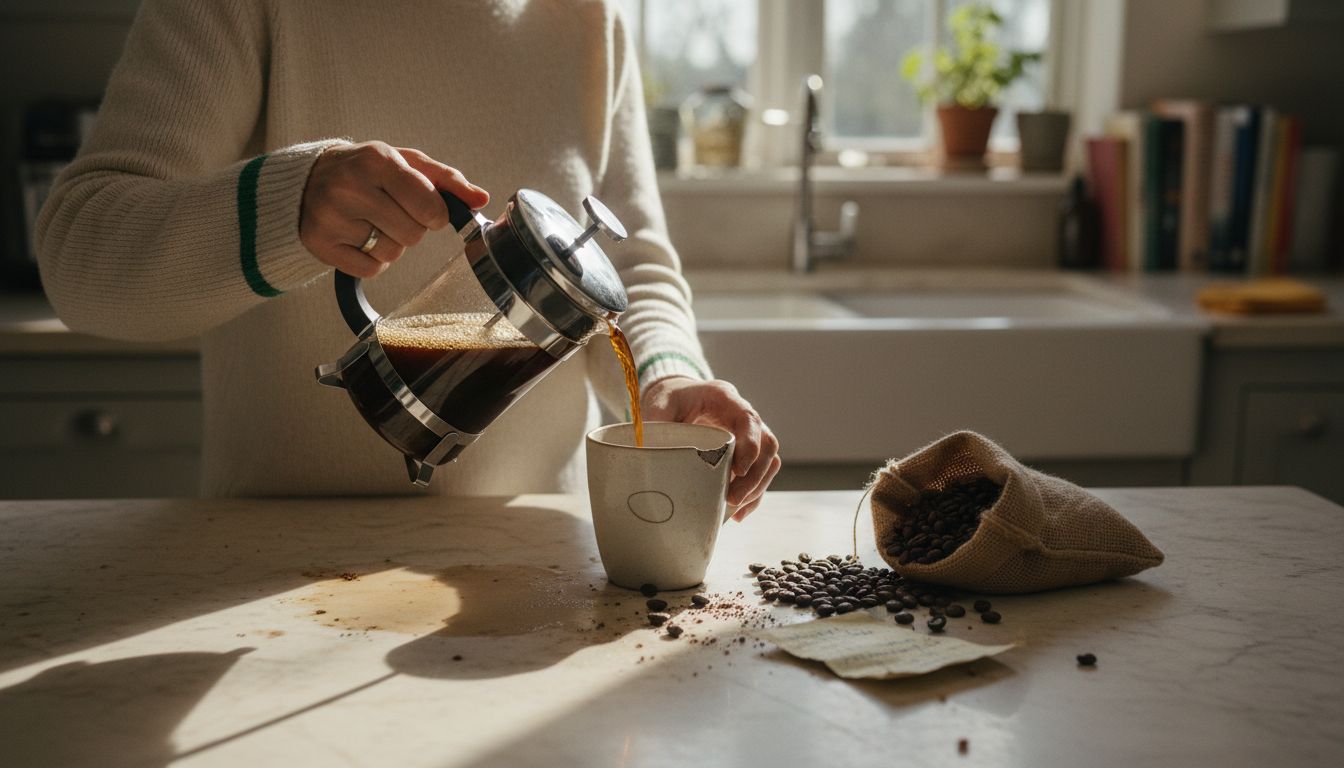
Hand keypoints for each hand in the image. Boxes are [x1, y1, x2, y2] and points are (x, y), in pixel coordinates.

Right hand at [299, 141, 489, 278]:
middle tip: (393, 212)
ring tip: (374, 223)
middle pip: (412, 234)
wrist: (308, 178)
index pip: (428, 205)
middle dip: (412, 227)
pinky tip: (360, 238)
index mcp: (377, 160)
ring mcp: (331, 216)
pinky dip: (373, 260)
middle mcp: (350, 187)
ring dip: (392, 244)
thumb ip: (447, 180)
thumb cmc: (367, 170)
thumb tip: (481, 199)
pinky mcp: (320, 244)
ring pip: (392, 254)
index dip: (435, 214)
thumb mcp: (407, 163)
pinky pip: (370, 270)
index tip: (427, 210)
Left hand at [642, 377, 780, 520]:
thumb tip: (644, 454)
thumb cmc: (670, 399)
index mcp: (725, 398)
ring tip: (736, 512)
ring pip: (768, 461)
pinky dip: (752, 494)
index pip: (749, 419)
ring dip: (756, 488)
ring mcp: (749, 434)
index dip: (750, 445)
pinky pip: (759, 473)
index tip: (739, 470)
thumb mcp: (659, 404)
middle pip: (766, 444)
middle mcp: (742, 416)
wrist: (678, 397)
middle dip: (755, 475)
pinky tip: (737, 513)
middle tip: (733, 499)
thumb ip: (655, 424)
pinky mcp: (746, 452)